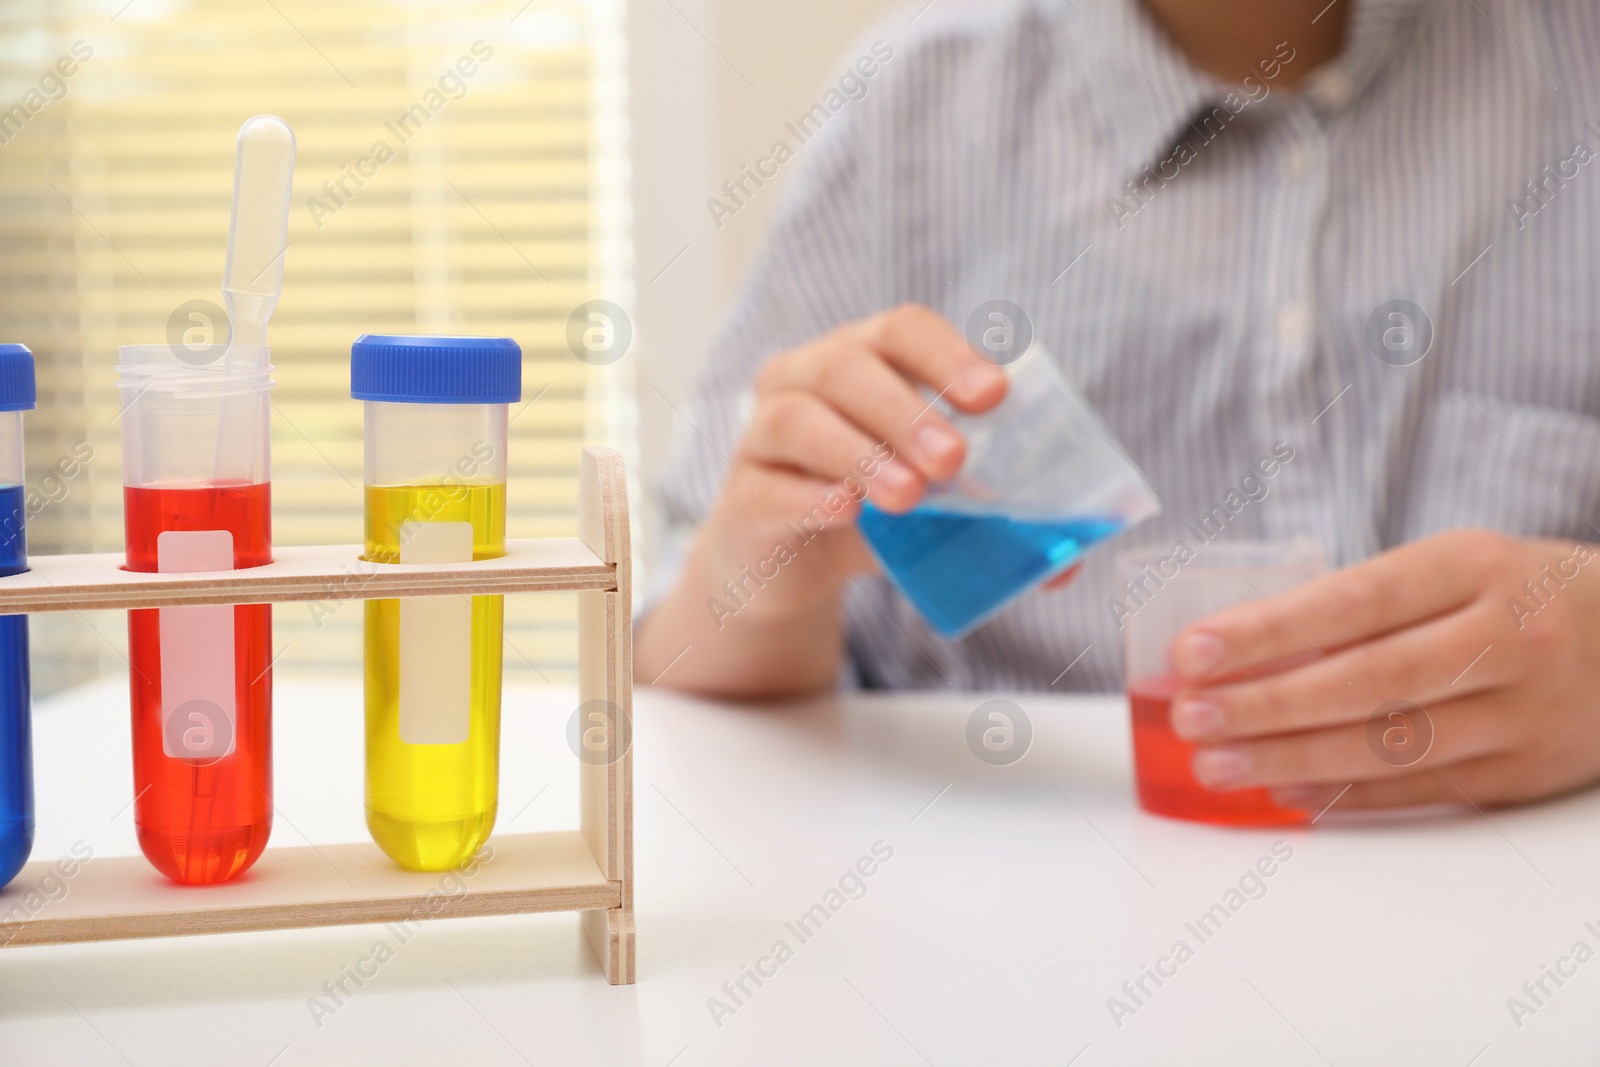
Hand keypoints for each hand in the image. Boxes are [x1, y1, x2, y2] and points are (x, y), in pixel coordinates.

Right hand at [637, 304, 1007, 695]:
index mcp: (860, 361)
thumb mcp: (930, 506)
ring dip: (861, 453)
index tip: (994, 396)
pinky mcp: (741, 498)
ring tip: (908, 497)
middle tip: (954, 460)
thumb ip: (990, 520)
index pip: (901, 330)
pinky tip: (846, 512)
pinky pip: (769, 486)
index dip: (947, 355)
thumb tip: (1069, 564)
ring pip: (800, 419)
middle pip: (847, 367)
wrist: (785, 570)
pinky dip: (810, 497)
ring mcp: (762, 438)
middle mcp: (802, 382)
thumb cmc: (867, 512)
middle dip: (906, 409)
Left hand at [1166, 529, 1599, 811]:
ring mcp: (1524, 711)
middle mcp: (1508, 638)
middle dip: (1267, 704)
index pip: (1356, 601)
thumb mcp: (1456, 567)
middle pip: (1370, 680)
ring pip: (1393, 745)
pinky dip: (1348, 795)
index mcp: (1475, 566)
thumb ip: (1367, 602)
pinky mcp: (1526, 773)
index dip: (1270, 631)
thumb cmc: (1515, 593)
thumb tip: (1244, 645)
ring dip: (1292, 758)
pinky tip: (1285, 791)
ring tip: (1217, 764)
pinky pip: (1423, 789)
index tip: (1194, 653)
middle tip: (1192, 718)